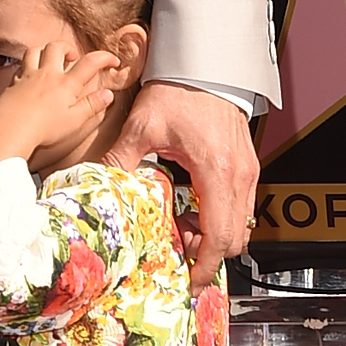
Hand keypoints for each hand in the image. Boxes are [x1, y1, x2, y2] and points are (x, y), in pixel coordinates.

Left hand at [0, 42, 122, 167]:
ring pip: (35, 50)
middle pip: (57, 47)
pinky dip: (27, 65)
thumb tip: (108, 94)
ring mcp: (28, 76)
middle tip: (73, 58)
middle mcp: (47, 75)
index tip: (112, 61)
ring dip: (45, 51)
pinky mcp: (13, 82)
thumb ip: (92, 105)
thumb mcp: (75, 121)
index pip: (90, 63)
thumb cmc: (44, 128)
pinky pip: (20, 65)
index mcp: (66, 84)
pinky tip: (30, 74)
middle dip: (68, 48)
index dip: (104, 57)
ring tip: (51, 60)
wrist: (12, 129)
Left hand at [110, 81, 257, 285]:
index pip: (219, 237)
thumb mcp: (143, 126)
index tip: (188, 281)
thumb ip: (121, 160)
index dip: (204, 265)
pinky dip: (218, 218)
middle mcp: (240, 175)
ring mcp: (247, 170)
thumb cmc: (178, 91)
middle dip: (207, 254)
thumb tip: (98, 185)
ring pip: (240, 224)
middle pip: (234, 238)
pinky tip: (190, 210)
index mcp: (217, 172)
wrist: (204, 64)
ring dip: (212, 236)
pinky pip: (239, 206)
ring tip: (179, 230)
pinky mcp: (245, 165)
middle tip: (176, 255)